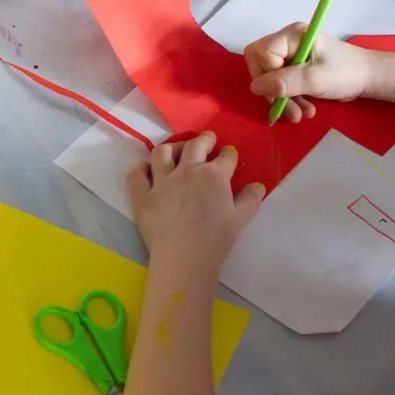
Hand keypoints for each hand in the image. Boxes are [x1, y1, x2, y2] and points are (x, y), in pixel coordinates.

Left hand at [127, 133, 264, 267]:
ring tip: (177, 150)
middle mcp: (187, 171)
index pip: (225, 157)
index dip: (228, 153)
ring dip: (172, 147)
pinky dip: (140, 168)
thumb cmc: (216, 239)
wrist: (184, 256)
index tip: (229, 154)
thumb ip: (250, 200)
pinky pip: (137, 174)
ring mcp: (162, 181)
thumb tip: (258, 186)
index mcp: (214, 175)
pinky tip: (145, 168)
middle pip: (195, 145)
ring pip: (163, 152)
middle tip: (207, 140)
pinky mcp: (143, 195)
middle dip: (204, 139)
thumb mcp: (240, 219)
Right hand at [245, 24, 374, 122]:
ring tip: (300, 115)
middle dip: (273, 91)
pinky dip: (290, 98)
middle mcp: (287, 42)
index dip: (267, 75)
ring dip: (283, 99)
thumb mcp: (315, 79)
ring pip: (270, 78)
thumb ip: (285, 82)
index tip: (286, 90)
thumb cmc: (345, 73)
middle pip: (261, 65)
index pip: (260, 53)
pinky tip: (305, 109)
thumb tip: (255, 88)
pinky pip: (281, 83)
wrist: (368, 78)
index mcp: (292, 36)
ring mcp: (291, 54)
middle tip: (288, 110)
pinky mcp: (296, 67)